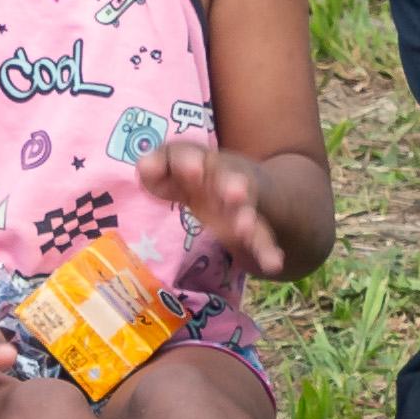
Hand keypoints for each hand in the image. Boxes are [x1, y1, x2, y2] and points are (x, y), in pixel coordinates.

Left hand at [136, 141, 292, 276]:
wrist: (241, 185)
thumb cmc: (194, 179)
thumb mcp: (172, 173)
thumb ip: (156, 170)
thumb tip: (145, 165)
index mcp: (198, 161)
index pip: (189, 155)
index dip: (189, 162)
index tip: (191, 171)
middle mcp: (223, 177)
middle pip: (228, 178)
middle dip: (230, 184)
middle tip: (234, 192)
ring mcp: (241, 203)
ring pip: (246, 208)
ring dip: (246, 216)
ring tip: (245, 228)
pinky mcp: (253, 226)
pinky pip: (262, 238)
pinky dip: (267, 250)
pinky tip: (273, 263)